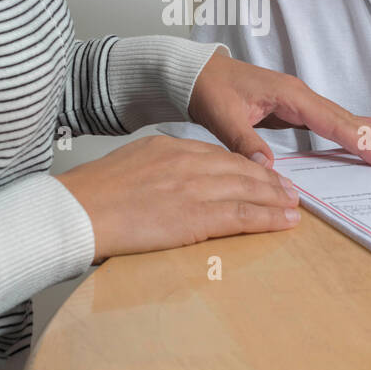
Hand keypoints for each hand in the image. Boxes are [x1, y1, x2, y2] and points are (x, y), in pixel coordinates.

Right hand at [54, 135, 302, 263]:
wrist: (76, 212)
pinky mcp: (197, 216)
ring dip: (276, 198)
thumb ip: (153, 171)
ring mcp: (194, 188)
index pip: (217, 155)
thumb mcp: (126, 167)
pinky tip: (286, 222)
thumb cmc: (89, 197)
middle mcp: (186, 161)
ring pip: (248, 189)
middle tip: (288, 189)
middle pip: (239, 168)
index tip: (258, 174)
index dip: (243, 166)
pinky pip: (244, 216)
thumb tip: (164, 187)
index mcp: (168, 147)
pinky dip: (269, 218)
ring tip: (294, 206)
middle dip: (268, 179)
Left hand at [187, 48, 370, 167]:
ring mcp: (298, 100)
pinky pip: (329, 119)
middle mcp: (300, 95)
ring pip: (342, 118)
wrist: (194, 71)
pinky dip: (352, 125)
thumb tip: (268, 168)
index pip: (333, 122)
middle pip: (348, 118)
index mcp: (289, 95)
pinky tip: (370, 125)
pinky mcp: (292, 107)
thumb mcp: (221, 115)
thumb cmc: (207, 88)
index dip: (361, 140)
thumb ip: (244, 141)